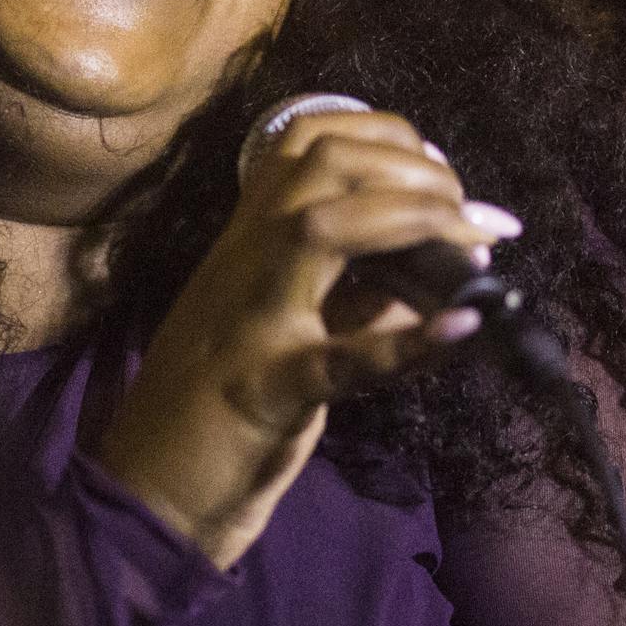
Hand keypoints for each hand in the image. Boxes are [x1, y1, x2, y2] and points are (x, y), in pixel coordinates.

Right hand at [96, 110, 519, 568]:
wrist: (148, 489)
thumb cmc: (222, 403)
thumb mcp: (292, 323)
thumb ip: (360, 289)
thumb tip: (448, 262)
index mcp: (250, 239)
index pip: (310, 140)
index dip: (388, 136)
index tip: (443, 175)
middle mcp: (246, 260)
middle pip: (324, 163)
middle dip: (413, 167)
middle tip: (473, 214)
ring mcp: (252, 320)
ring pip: (321, 227)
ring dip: (413, 220)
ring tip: (477, 245)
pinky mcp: (266, 390)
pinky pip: (341, 359)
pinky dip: (411, 343)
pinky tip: (468, 325)